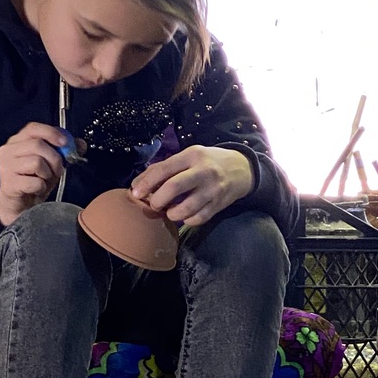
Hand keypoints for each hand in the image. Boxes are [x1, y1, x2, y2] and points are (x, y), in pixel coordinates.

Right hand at [0, 122, 68, 225]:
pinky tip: (37, 190)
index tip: (65, 142)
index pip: (33, 128)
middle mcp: (8, 151)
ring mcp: (6, 167)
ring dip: (47, 174)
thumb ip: (64, 152)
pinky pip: (34, 182)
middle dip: (54, 158)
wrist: (20, 207)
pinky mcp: (9, 184)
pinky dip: (41, 187)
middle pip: (37, 144)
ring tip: (44, 180)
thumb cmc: (34, 182)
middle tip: (58, 171)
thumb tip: (80, 143)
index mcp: (17, 142)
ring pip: (36, 162)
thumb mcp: (51, 164)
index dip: (50, 133)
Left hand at [130, 146, 254, 225]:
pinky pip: (197, 219)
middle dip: (157, 200)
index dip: (146, 183)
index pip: (164, 169)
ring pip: (185, 208)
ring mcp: (212, 190)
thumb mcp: (188, 156)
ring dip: (171, 214)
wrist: (242, 169)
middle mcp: (203, 171)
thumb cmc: (207, 162)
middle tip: (154, 204)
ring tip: (169, 211)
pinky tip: (185, 215)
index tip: (135, 194)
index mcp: (192, 155)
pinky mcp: (219, 205)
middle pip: (173, 187)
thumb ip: (164, 168)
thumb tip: (137, 185)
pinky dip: (186, 221)